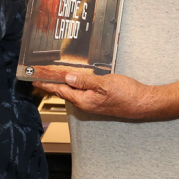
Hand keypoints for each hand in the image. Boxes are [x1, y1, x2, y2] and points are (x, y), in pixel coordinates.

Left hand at [33, 72, 158, 119]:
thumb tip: (67, 78)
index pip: (60, 91)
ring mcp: (94, 103)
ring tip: (54, 75)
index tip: (34, 80)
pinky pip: (83, 92)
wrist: (144, 103)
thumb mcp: (104, 84)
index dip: (47, 84)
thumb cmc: (127, 94)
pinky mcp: (101, 101)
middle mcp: (86, 104)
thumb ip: (85, 81)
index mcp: (84, 100)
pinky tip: (76, 79)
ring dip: (64, 83)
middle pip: (65, 92)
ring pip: (74, 92)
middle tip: (41, 75)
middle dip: (53, 83)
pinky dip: (76, 84)